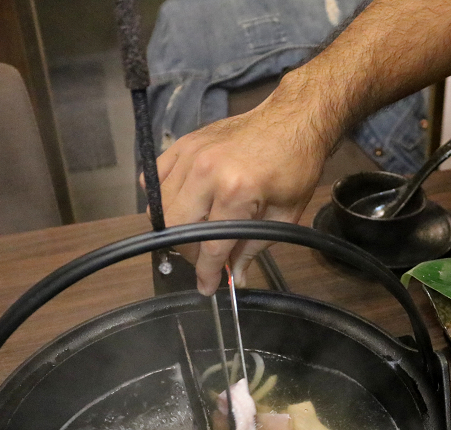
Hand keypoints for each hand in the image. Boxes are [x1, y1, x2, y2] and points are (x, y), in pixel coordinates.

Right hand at [152, 93, 332, 293]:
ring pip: (161, 207)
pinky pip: (155, 178)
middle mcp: (206, 173)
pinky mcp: (183, 144)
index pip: (211, 246)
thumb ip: (254, 247)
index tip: (206, 289)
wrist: (293, 119)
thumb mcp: (285, 215)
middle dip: (188, 253)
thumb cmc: (295, 167)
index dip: (207, 273)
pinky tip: (183, 205)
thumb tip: (237, 278)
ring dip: (175, 229)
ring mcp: (190, 155)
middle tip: (205, 258)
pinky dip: (161, 197)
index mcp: (236, 192)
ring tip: (197, 234)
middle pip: (176, 229)